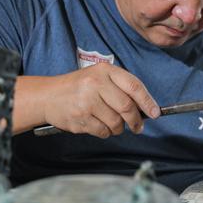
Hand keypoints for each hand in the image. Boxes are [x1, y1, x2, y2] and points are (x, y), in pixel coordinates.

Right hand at [43, 62, 160, 137]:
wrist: (48, 96)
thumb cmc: (78, 87)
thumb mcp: (99, 77)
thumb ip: (121, 88)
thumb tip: (146, 108)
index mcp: (104, 71)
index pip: (133, 86)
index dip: (148, 102)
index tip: (155, 113)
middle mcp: (95, 84)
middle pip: (127, 107)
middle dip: (135, 121)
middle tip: (138, 127)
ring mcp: (86, 101)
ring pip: (116, 122)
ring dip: (118, 128)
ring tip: (111, 123)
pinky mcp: (79, 118)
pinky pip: (103, 131)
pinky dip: (105, 132)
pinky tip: (98, 124)